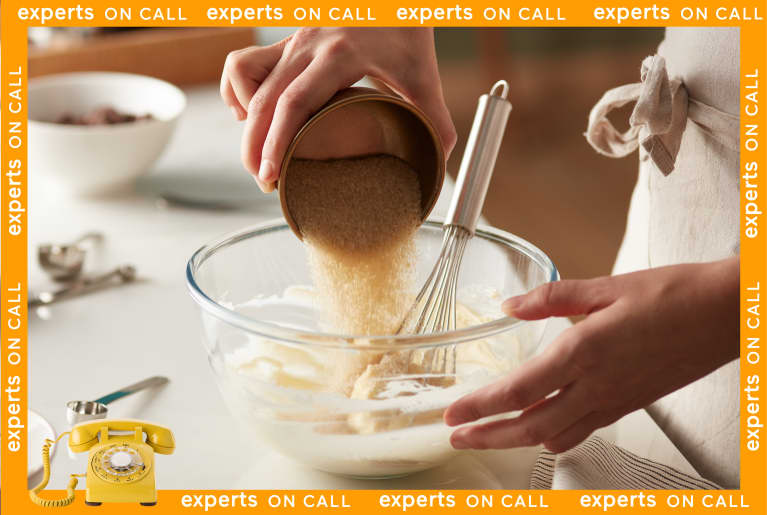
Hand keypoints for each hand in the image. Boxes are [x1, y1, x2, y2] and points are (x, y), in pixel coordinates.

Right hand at [220, 28, 456, 191]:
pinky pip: (244, 63)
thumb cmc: (406, 26)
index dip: (277, 142)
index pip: (295, 102)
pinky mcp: (287, 41)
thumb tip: (440, 159)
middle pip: (263, 99)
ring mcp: (293, 41)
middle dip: (255, 146)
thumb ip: (435, 117)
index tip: (272, 176)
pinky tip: (255, 114)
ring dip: (246, 120)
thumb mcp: (424, 73)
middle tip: (264, 181)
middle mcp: (308, 46)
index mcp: (340, 55)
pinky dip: (240, 91)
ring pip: (245, 77)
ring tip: (260, 150)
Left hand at [444, 257, 738, 452]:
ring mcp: (613, 401)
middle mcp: (596, 385)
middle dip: (488, 436)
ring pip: (554, 437)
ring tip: (488, 437)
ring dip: (515, 441)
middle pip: (530, 426)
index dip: (480, 406)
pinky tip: (541, 430)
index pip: (519, 390)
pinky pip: (582, 432)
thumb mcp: (607, 286)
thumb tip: (510, 304)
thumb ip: (552, 297)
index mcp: (585, 351)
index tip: (452, 413)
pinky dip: (552, 438)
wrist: (726, 316)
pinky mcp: (627, 405)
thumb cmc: (673, 296)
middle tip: (456, 437)